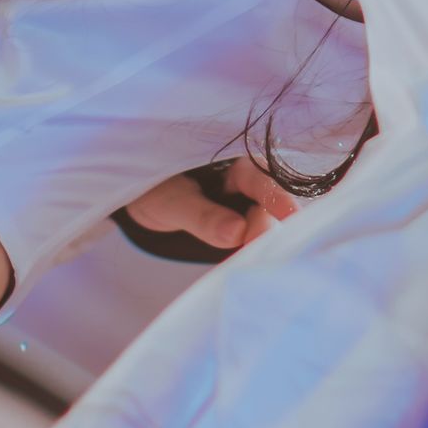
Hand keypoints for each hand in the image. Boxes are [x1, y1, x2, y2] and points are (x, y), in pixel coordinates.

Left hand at [118, 157, 299, 252]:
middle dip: (267, 228)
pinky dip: (253, 252)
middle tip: (258, 248)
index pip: (262, 178)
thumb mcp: (170, 202)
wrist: (138, 203)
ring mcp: (244, 208)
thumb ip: (202, 216)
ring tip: (260, 261)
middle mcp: (246, 184)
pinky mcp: (239, 229)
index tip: (290, 216)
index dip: (277, 197)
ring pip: (264, 225)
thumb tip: (237, 232)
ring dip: (262, 243)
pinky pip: (252, 240)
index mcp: (232, 162)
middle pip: (269, 206)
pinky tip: (255, 265)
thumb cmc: (152, 190)